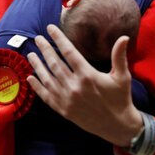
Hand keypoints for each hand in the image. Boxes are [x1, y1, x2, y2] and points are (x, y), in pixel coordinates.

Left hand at [26, 25, 142, 146]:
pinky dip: (37, 86)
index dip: (58, 39)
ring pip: (47, 78)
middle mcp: (74, 86)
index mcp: (87, 75)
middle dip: (45, 49)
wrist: (117, 126)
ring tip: (30, 54)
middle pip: (55, 63)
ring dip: (37, 65)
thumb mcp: (122, 76)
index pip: (69, 52)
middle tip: (38, 38)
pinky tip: (30, 77)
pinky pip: (46, 96)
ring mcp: (67, 99)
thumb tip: (124, 37)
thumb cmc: (120, 98)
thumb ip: (119, 56)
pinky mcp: (63, 110)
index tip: (50, 28)